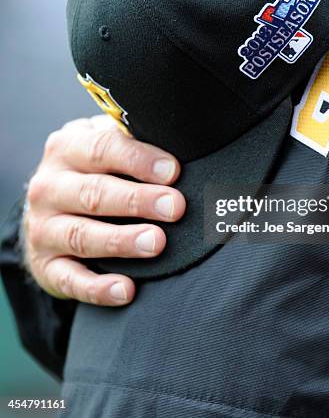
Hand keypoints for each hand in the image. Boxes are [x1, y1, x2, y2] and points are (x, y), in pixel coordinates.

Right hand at [24, 115, 184, 305]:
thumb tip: (180, 151)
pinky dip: (97, 288)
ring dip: (121, 240)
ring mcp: (42, 229)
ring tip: (156, 242)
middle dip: (136, 200)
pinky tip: (126, 290)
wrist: (47, 210)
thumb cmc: (92, 172)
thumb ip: (131, 144)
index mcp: (66, 148)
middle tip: (175, 207)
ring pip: (82, 235)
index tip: (173, 172)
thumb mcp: (103, 148)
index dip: (139, 160)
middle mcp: (48, 187)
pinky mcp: (45, 266)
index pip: (102, 149)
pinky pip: (70, 280)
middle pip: (94, 193)